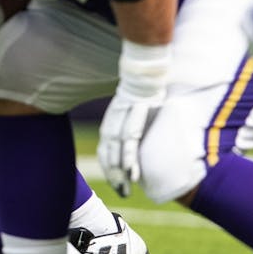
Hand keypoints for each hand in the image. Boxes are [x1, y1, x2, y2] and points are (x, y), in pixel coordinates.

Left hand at [97, 42, 170, 196]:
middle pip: (109, 151)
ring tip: (125, 189)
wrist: (146, 61)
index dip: (108, 164)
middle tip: (120, 192)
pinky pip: (131, 139)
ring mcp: (125, 116)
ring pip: (118, 149)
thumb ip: (134, 119)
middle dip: (113, 173)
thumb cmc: (144, 83)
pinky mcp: (136, 113)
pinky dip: (129, 156)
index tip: (114, 181)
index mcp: (114, 116)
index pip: (106, 145)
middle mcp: (116, 117)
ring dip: (121, 171)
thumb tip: (139, 134)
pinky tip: (132, 172)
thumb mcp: (135, 103)